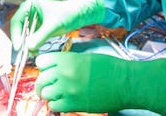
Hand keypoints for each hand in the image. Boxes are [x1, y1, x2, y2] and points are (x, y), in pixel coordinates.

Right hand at [10, 0, 104, 50]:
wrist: (77, 15)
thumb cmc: (66, 15)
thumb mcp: (53, 25)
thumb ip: (41, 36)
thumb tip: (29, 47)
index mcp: (29, 6)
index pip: (17, 21)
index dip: (16, 34)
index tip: (19, 47)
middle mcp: (28, 13)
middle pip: (18, 29)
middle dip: (21, 41)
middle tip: (23, 53)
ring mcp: (32, 21)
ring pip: (24, 35)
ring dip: (26, 45)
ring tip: (31, 54)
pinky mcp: (37, 29)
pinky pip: (30, 38)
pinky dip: (32, 45)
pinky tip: (35, 52)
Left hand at [35, 52, 165, 115]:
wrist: (124, 82)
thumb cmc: (109, 67)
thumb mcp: (85, 58)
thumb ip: (67, 62)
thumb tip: (55, 68)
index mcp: (67, 59)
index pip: (42, 62)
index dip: (44, 67)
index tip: (48, 70)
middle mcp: (64, 74)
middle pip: (41, 80)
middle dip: (44, 83)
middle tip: (49, 85)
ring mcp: (68, 90)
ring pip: (45, 94)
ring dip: (50, 94)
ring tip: (58, 94)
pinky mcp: (73, 104)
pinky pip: (54, 106)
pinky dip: (57, 104)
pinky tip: (64, 101)